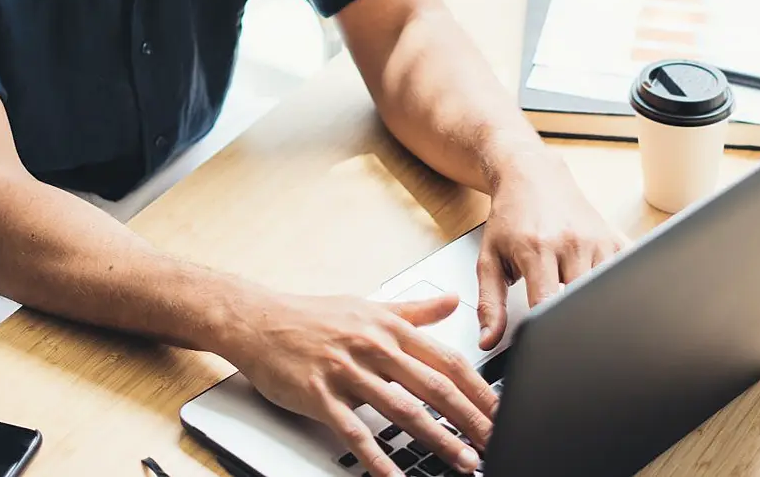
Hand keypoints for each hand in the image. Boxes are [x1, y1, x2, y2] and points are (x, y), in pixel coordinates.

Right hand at [226, 292, 495, 476]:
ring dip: (437, 439)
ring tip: (463, 461)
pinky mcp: (320, 395)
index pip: (447, 360)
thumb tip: (453, 301)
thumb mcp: (369, 306)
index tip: (502, 410)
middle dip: (471, 419)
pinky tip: (396, 476)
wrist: (257, 320)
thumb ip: (414, 310)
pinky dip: (378, 457)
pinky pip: (355, 432)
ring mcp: (347, 372)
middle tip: (496, 442)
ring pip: (402, 409)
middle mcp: (373, 347)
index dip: (479, 388)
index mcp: (390, 328)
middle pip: (434, 387)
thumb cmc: (312, 316)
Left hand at [477, 157, 626, 349]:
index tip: (544, 347)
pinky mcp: (616, 239)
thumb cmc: (509, 219)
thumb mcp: (489, 259)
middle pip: (582, 301)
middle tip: (563, 334)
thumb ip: (489, 303)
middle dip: (572, 321)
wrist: (532, 176)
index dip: (547, 331)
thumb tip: (489, 340)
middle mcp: (571, 243)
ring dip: (592, 305)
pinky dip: (616, 289)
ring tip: (575, 304)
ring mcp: (598, 240)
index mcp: (537, 249)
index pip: (548, 304)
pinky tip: (602, 293)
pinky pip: (625, 274)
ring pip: (606, 292)